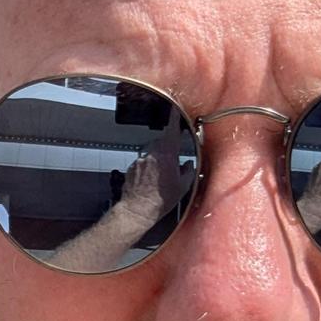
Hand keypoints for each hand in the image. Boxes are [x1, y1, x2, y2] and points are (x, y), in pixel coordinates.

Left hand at [111, 110, 184, 226]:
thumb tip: (188, 165)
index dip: (174, 119)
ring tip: (163, 178)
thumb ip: (187, 172)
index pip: (171, 131)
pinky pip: (144, 163)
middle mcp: (152, 154)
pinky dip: (149, 168)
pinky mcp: (132, 167)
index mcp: (167, 155)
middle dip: (169, 148)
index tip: (176, 110)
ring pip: (153, 153)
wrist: (137, 210)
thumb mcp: (182, 187)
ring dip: (159, 160)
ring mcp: (140, 160)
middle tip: (175, 163)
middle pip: (162, 143)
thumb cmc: (160, 200)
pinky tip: (152, 182)